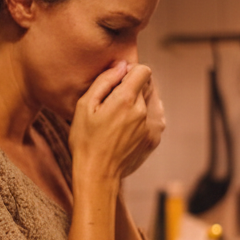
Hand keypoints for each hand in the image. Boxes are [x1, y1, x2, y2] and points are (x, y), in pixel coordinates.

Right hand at [68, 62, 162, 186]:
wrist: (97, 174)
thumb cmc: (85, 140)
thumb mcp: (84, 106)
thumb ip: (104, 81)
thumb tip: (121, 65)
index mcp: (126, 100)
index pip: (143, 70)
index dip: (130, 71)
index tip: (117, 81)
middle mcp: (144, 111)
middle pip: (148, 84)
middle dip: (134, 86)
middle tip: (114, 102)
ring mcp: (152, 126)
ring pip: (153, 100)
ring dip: (141, 101)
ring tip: (120, 116)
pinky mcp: (154, 138)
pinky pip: (155, 117)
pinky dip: (144, 116)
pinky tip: (126, 127)